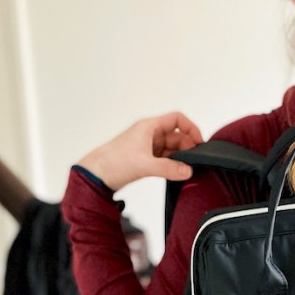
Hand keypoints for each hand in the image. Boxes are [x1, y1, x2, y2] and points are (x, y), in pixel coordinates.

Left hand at [77, 112, 204, 189]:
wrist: (95, 175)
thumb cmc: (113, 162)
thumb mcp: (144, 165)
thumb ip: (168, 168)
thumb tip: (188, 170)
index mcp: (149, 127)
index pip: (177, 119)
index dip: (191, 128)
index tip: (199, 143)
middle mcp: (150, 134)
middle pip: (177, 135)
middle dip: (187, 147)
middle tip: (194, 162)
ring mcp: (148, 146)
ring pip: (172, 148)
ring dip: (180, 157)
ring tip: (186, 169)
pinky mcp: (146, 158)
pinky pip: (165, 158)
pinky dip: (173, 164)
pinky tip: (176, 173)